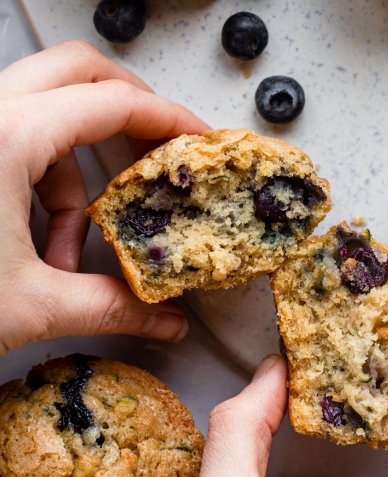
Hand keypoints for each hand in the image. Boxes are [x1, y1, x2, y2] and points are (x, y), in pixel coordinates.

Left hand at [0, 41, 208, 354]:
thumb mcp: (30, 306)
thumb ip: (112, 309)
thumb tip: (168, 324)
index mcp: (4, 140)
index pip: (111, 102)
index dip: (168, 118)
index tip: (199, 139)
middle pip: (78, 71)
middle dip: (130, 108)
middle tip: (160, 147)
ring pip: (49, 114)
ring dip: (80, 174)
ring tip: (78, 244)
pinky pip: (22, 145)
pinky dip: (46, 189)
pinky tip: (42, 247)